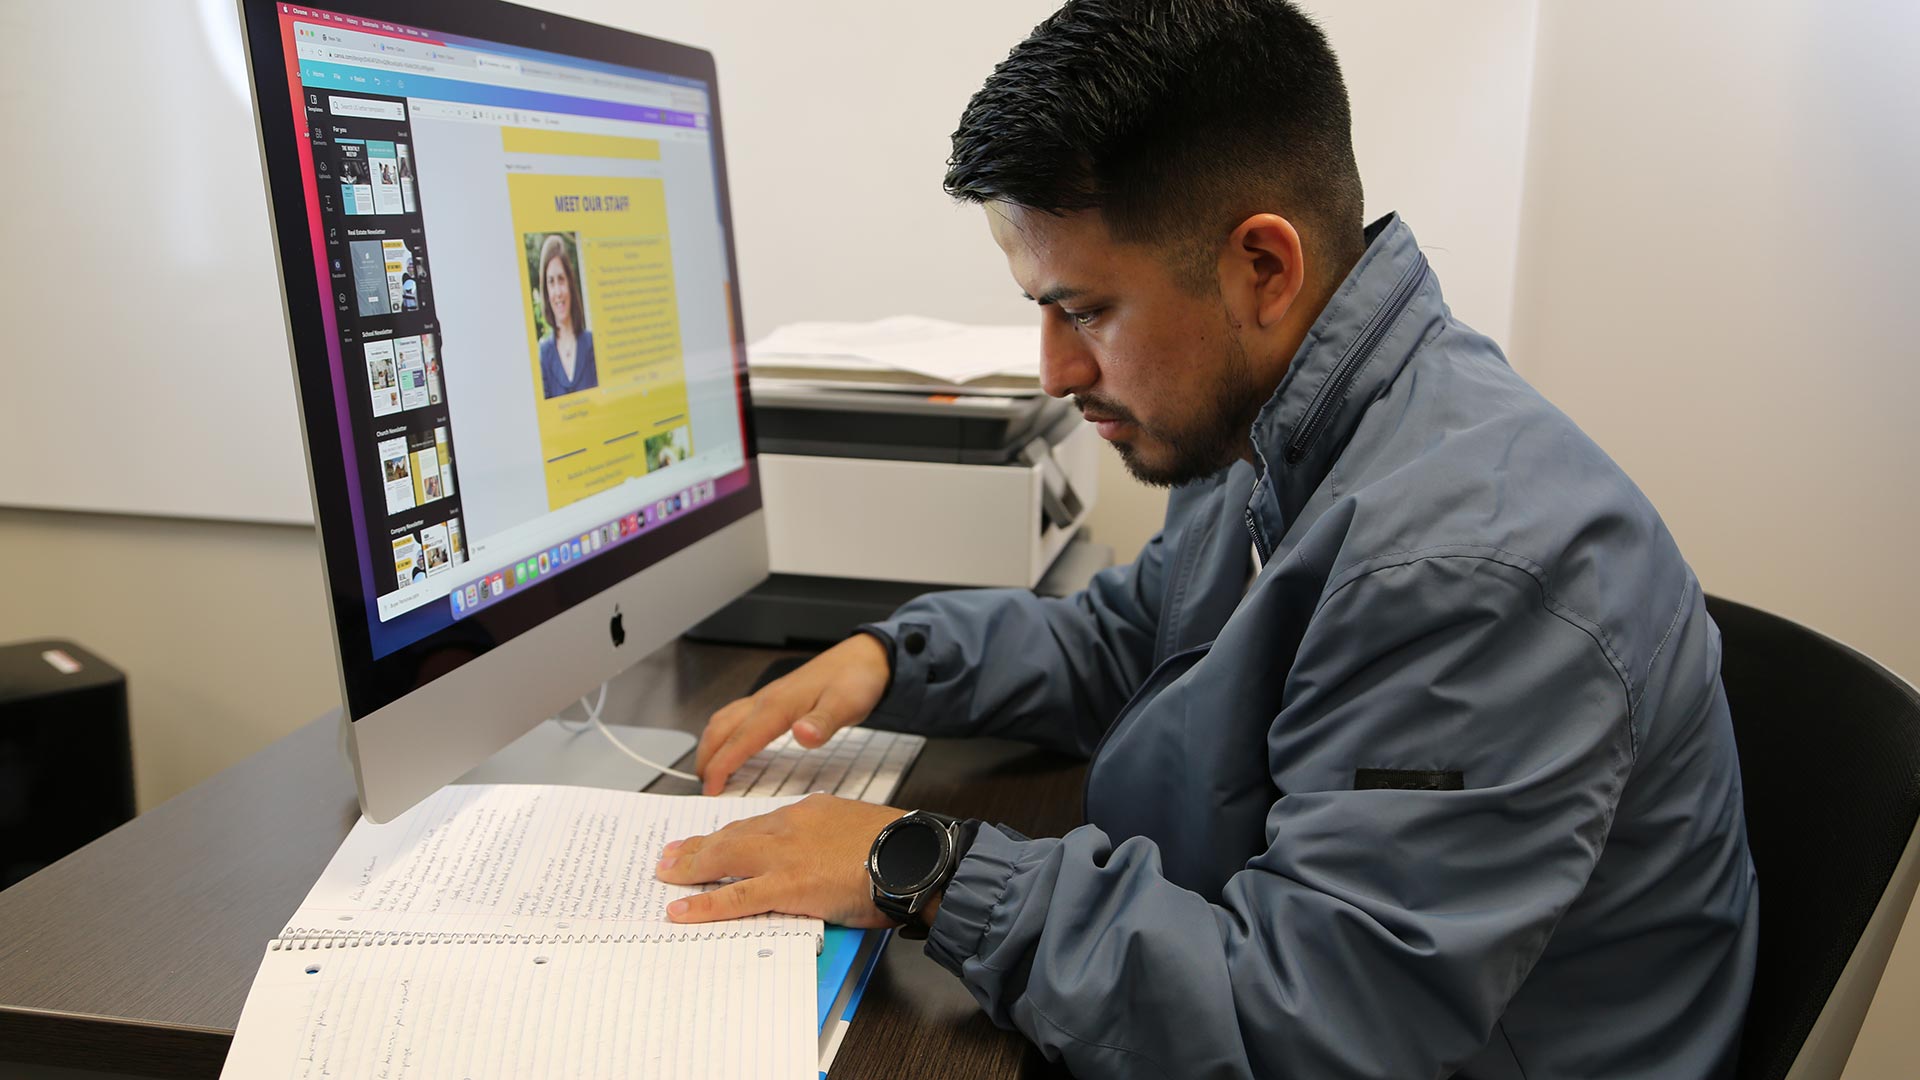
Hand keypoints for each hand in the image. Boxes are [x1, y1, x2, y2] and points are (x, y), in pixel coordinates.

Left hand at [656, 793, 906, 927]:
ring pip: (725, 857)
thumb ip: (832, 839)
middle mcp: (791, 826)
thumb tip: (823, 858)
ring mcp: (786, 855)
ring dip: (690, 867)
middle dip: (698, 847)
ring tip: (665, 875)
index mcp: (809, 811)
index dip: (729, 834)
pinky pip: (735, 896)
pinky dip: (704, 903)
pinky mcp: (787, 885)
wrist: (915, 856)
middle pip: (733, 835)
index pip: (758, 824)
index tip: (710, 840)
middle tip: (670, 856)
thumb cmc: (899, 848)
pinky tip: (680, 909)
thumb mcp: (859, 829)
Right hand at [695, 634, 891, 794]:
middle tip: (703, 786)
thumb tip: (803, 735)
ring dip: (711, 744)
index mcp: (779, 705)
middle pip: (721, 728)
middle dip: (707, 757)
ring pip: (725, 719)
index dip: (721, 766)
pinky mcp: (774, 698)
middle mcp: (766, 699)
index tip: (710, 789)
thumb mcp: (846, 705)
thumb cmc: (856, 680)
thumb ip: (822, 723)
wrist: (865, 656)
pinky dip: (725, 733)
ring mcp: (768, 697)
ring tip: (709, 769)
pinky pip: (738, 715)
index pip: (740, 740)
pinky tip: (733, 744)